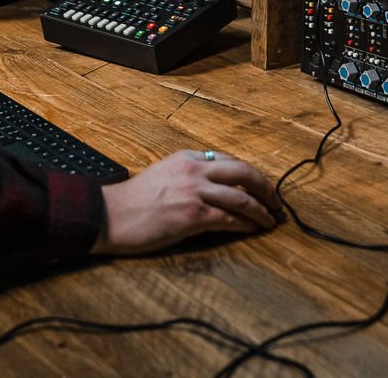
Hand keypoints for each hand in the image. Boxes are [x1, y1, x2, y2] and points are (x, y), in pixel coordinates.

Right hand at [90, 149, 281, 255]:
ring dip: (261, 210)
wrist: (111, 215)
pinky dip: (246, 225)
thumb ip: (188, 176)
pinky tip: (252, 230)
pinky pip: (229, 219)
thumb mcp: (163, 174)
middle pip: (243, 172)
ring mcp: (194, 192)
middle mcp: (193, 170)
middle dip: (265, 187)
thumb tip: (213, 188)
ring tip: (270, 220)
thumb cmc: (134, 201)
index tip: (259, 186)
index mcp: (186, 158)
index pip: (228, 160)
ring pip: (241, 197)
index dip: (249, 174)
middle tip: (276, 201)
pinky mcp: (193, 216)